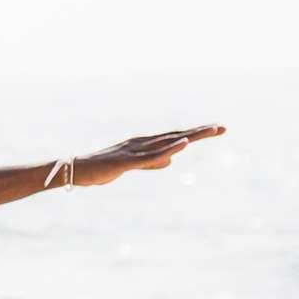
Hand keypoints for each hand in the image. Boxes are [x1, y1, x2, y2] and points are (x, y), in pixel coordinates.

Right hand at [66, 125, 224, 187]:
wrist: (75, 170)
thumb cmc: (101, 168)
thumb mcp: (132, 166)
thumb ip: (151, 163)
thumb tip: (171, 161)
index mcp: (143, 144)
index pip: (174, 137)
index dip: (195, 134)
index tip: (216, 129)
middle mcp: (142, 142)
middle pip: (176, 136)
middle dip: (200, 132)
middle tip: (222, 127)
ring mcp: (135, 150)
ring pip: (168, 142)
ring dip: (190, 136)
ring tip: (210, 131)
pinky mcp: (127, 161)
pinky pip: (151, 156)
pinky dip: (169, 149)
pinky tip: (183, 144)